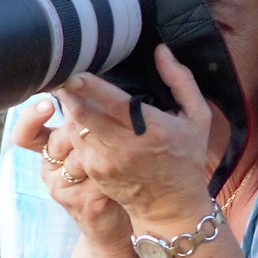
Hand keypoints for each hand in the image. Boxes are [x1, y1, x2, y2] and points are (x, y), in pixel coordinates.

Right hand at [8, 93, 131, 247]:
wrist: (118, 221)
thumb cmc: (106, 174)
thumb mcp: (89, 143)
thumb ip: (82, 119)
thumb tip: (84, 82)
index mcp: (47, 149)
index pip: (26, 132)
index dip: (32, 117)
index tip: (48, 103)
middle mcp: (50, 169)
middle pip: (58, 139)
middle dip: (81, 130)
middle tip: (99, 124)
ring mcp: (63, 189)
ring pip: (79, 157)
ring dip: (100, 150)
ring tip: (119, 147)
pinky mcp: (83, 202)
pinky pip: (97, 176)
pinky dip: (112, 169)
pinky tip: (124, 168)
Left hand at [44, 47, 229, 232]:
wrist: (171, 207)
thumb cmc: (186, 157)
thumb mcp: (197, 117)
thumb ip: (180, 80)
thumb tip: (161, 50)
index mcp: (150, 129)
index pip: (110, 102)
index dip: (86, 85)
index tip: (72, 69)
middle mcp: (123, 147)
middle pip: (80, 114)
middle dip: (66, 92)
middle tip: (59, 72)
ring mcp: (105, 162)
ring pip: (73, 127)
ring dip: (69, 108)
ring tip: (69, 91)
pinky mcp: (94, 172)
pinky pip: (75, 142)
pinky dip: (74, 127)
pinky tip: (79, 116)